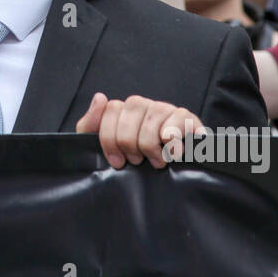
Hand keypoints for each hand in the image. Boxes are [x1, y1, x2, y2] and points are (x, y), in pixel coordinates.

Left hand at [76, 92, 203, 168]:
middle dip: (129, 142)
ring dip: (150, 145)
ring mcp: (166, 109)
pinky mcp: (187, 118)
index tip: (116, 161)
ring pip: (152, 116)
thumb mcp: (105, 148)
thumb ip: (90, 125)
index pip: (111, 108)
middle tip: (137, 161)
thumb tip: (100, 97)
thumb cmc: (136, 163)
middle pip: (131, 108)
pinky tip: (172, 154)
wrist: (172, 179)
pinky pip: (177, 120)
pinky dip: (172, 140)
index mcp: (124, 111)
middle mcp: (145, 106)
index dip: (110, 138)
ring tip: (156, 161)